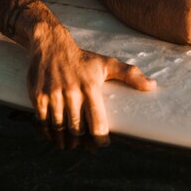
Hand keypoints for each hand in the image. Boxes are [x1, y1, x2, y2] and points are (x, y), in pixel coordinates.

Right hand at [27, 23, 155, 138]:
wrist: (50, 43)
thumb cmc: (82, 57)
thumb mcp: (106, 63)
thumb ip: (130, 74)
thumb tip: (153, 86)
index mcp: (90, 87)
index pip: (97, 124)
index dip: (100, 140)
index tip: (101, 144)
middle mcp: (71, 92)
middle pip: (77, 131)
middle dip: (81, 144)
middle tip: (84, 146)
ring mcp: (53, 95)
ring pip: (59, 130)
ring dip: (64, 142)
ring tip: (70, 145)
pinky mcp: (37, 96)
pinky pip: (42, 124)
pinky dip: (47, 134)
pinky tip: (53, 135)